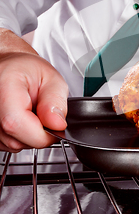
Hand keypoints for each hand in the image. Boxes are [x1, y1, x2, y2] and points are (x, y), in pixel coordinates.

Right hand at [0, 29, 68, 152]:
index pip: (16, 124)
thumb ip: (56, 101)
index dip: (42, 133)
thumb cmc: (28, 70)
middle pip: (16, 139)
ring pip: (12, 145)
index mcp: (5, 87)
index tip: (56, 126)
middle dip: (38, 134)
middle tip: (43, 113)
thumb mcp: (52, 79)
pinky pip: (8, 144)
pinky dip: (20, 136)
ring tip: (31, 113)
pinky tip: (23, 119)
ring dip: (29, 135)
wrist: (11, 68)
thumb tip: (57, 124)